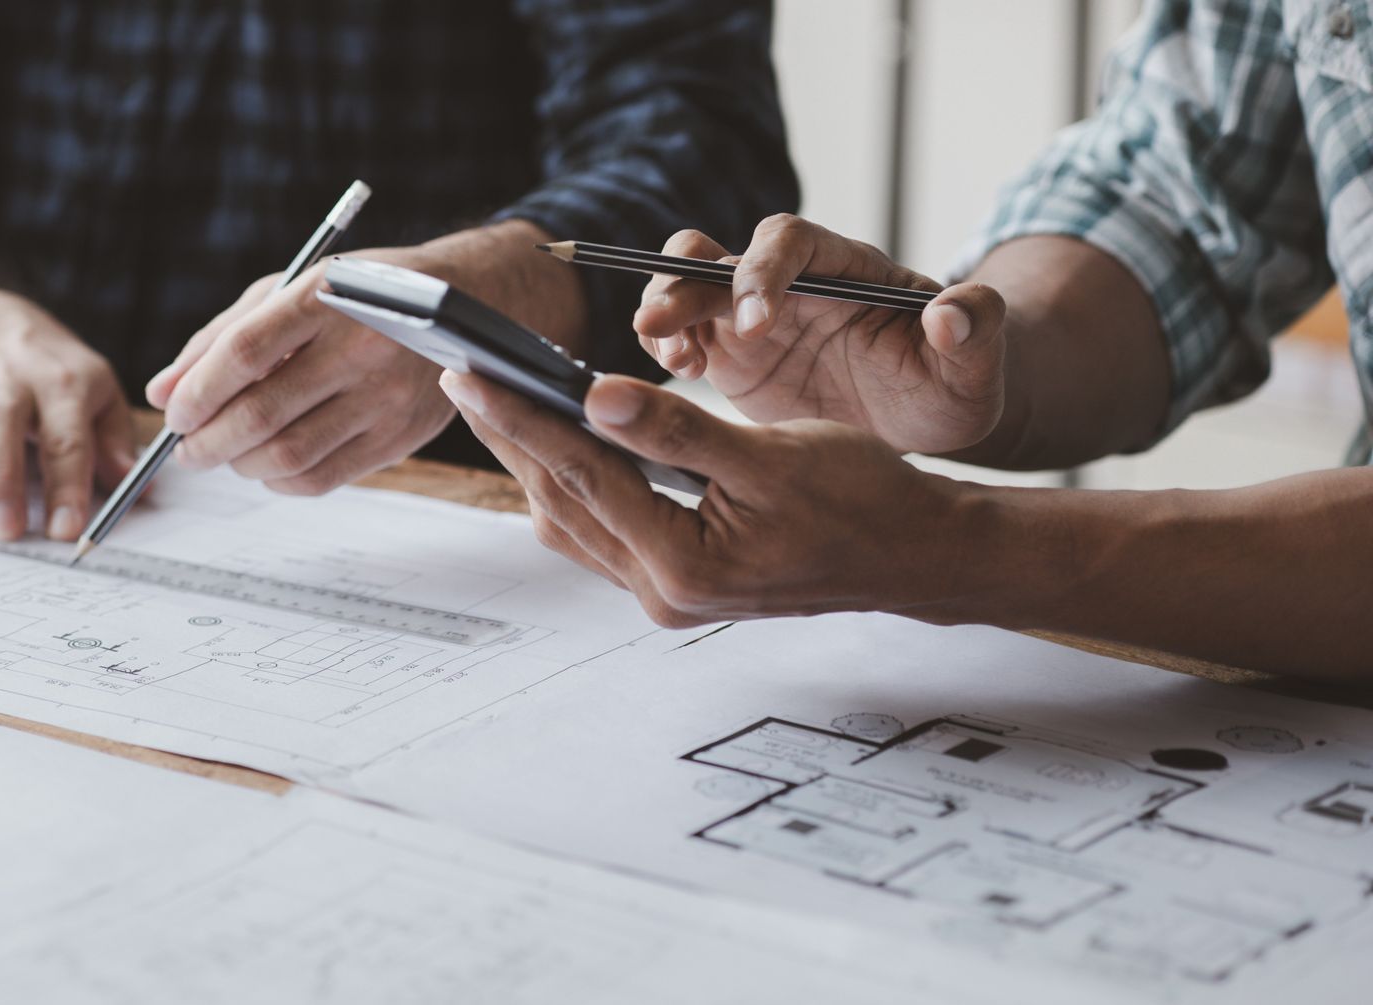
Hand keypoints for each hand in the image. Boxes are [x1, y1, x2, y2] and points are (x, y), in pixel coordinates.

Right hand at [0, 272, 135, 541]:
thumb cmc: (54, 372)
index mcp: (61, 381)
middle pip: (0, 422)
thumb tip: (132, 485)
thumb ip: (115, 441)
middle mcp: (6, 377)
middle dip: (2, 478)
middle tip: (8, 532)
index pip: (67, 435)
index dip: (67, 484)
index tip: (67, 530)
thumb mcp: (99, 392)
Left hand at [142, 251, 455, 494]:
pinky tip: (267, 465)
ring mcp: (385, 397)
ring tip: (226, 455)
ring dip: (240, 465)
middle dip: (208, 442)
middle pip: (262, 413)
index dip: (199, 391)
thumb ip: (220, 338)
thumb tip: (163, 393)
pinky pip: (323, 478)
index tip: (174, 414)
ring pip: (289, 454)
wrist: (459, 307)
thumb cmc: (357, 295)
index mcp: (325, 297)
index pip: (246, 352)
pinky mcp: (400, 438)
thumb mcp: (289, 291)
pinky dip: (280, 481)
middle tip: (187, 450)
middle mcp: (361, 347)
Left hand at [439, 370, 968, 627]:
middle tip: (464, 379)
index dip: (521, 418)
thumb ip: (676, 428)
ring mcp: (668, 595)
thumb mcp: (770, 452)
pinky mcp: (677, 584)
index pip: (581, 475)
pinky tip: (560, 442)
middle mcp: (665, 593)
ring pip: (575, 522)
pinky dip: (576, 484)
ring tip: (497, 403)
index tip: (470, 374)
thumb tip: (594, 396)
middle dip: (511, 438)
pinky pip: (603, 531)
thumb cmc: (862, 498)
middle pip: (562, 502)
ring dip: (536, 462)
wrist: (915, 555)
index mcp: (685, 565)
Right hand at [634, 216, 1006, 454]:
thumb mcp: (979, 366)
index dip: (764, 272)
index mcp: (844, 268)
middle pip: (718, 255)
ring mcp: (751, 317)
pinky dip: (664, 349)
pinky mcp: (730, 356)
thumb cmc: (950, 384)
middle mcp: (789, 282)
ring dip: (664, 314)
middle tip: (661, 325)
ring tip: (672, 361)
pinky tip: (677, 378)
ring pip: (685, 287)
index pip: (790, 242)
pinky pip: (679, 338)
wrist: (922, 420)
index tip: (758, 324)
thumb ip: (978, 327)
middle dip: (684, 282)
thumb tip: (950, 314)